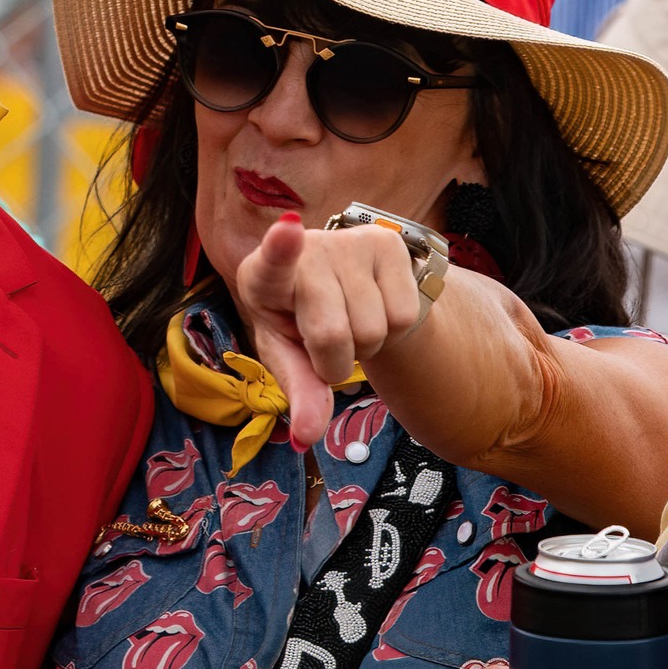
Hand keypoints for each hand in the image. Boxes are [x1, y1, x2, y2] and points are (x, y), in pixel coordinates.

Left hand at [233, 213, 422, 448]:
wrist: (343, 292)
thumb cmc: (303, 326)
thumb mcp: (292, 360)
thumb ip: (299, 394)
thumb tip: (306, 438)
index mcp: (263, 277)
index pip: (272, 264)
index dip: (280, 250)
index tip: (287, 230)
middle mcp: (307, 249)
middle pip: (332, 334)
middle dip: (334, 362)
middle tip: (325, 346)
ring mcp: (349, 242)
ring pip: (373, 330)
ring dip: (366, 346)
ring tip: (350, 321)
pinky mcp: (388, 242)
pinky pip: (404, 316)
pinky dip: (393, 331)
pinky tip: (374, 308)